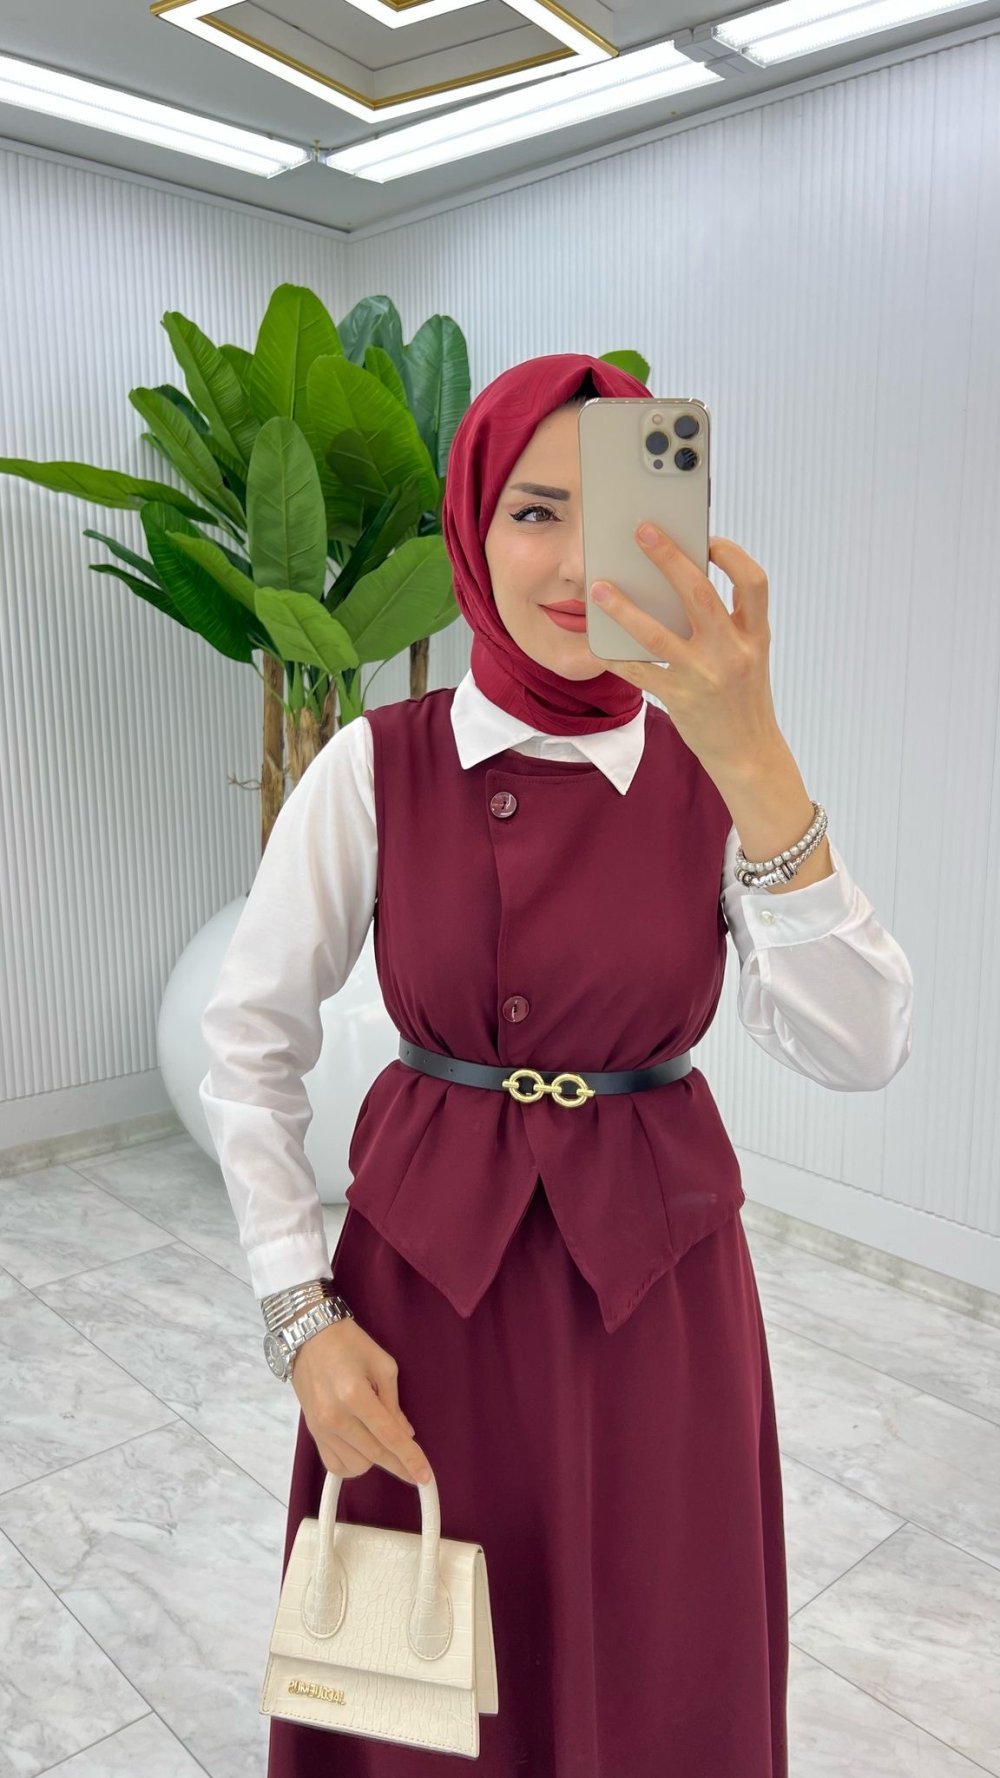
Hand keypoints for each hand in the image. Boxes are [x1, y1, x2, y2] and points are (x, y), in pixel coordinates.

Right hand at [291, 1317, 433, 1486]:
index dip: (410, 1458)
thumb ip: (393, 1403)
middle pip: (375, 1455)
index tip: (426, 1477)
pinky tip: (362, 1450)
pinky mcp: (312, 1433)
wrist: (308, 1336)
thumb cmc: (349, 1344)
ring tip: (380, 1439)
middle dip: (400, 1466)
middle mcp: (335, 1417)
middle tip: (418, 1472)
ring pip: (356, 1465)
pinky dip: (353, 1464)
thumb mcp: (382, 1364)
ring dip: (376, 1460)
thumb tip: (405, 1434)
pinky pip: (336, 1465)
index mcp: (355, 1395)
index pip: (388, 1436)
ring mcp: (320, 1428)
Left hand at [590, 526, 780, 774]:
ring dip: (625, 608)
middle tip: (643, 531)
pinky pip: (640, 672)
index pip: (753, 582)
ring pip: (658, 634)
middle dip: (669, 558)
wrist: (749, 754)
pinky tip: (598, 644)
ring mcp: (705, 676)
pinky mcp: (681, 699)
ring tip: (600, 589)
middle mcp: (733, 651)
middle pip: (700, 594)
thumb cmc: (743, 699)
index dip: (732, 555)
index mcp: (755, 635)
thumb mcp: (749, 656)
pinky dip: (617, 657)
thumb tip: (682, 583)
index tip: (708, 539)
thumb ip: (726, 623)